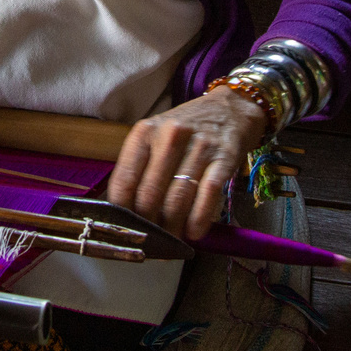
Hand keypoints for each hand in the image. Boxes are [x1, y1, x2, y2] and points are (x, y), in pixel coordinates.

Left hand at [107, 87, 267, 240]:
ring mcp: (198, 147)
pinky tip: (194, 233)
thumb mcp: (155, 137)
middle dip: (148, 224)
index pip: (125, 178)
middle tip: (150, 241)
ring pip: (177, 198)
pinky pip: (208, 194)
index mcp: (144, 133)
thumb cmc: (185, 129)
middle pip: (150, 193)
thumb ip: (141, 166)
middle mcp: (168, 137)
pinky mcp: (224, 159)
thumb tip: (126, 208)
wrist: (229, 109)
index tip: (123, 228)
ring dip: (173, 227)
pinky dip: (199, 219)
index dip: (122, 210)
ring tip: (171, 241)